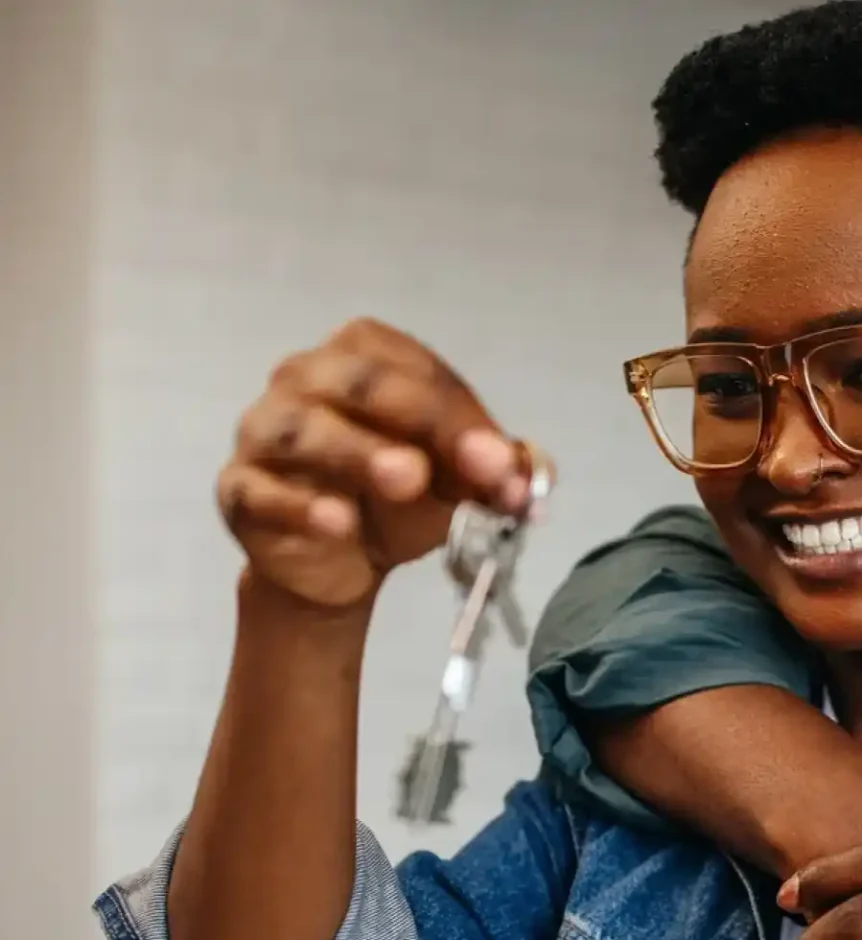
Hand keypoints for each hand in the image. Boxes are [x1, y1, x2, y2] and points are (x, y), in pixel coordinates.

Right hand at [219, 316, 539, 609]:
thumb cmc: (398, 500)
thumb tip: (526, 479)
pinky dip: (300, 505)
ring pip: (305, 430)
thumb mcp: (456, 481)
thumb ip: (493, 472)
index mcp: (362, 356)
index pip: (415, 370)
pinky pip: (260, 491)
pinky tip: (340, 523)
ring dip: (359, 452)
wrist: (341, 563)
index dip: (463, 415)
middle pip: (360, 384)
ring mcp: (265, 432)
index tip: (504, 465)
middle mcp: (304, 378)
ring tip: (407, 478)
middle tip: (475, 465)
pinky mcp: (239, 490)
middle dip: (426, 421)